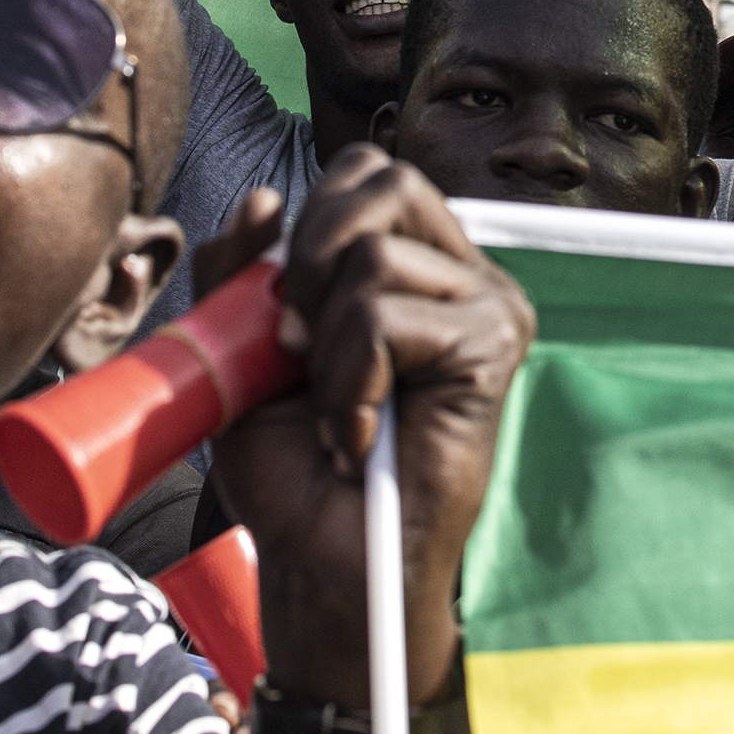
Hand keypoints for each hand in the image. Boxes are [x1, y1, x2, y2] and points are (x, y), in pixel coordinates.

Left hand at [210, 148, 534, 711]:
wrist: (323, 561)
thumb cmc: (293, 468)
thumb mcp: (242, 349)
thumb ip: (243, 272)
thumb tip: (263, 199)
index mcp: (413, 263)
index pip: (368, 172)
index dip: (310, 215)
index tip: (279, 303)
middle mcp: (460, 273)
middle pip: (385, 180)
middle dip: (311, 255)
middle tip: (296, 344)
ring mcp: (486, 305)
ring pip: (373, 257)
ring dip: (327, 345)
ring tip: (338, 410)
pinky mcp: (492, 345)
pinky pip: (387, 317)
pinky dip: (349, 380)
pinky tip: (361, 433)